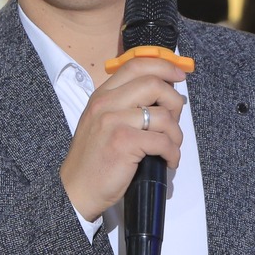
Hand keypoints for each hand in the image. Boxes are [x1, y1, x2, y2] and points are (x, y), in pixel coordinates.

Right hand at [60, 56, 186, 222]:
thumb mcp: (102, 123)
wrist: (75, 190)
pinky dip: (172, 153)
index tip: (179, 75)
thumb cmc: (93, 160)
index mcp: (102, 95)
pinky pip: (163, 140)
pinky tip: (167, 161)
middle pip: (154, 84)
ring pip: (163, 114)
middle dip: (175, 101)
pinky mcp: (124, 142)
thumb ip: (124, 105)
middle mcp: (106, 103)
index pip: (136, 65)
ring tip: (170, 147)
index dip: (164, 66)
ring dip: (176, 134)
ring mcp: (114, 122)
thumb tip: (161, 96)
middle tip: (174, 121)